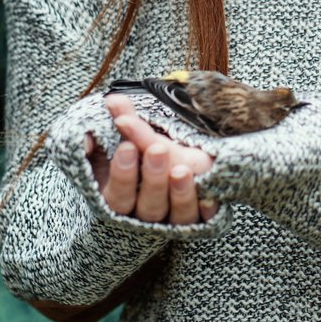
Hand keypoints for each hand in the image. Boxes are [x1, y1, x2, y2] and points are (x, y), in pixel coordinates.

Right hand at [83, 93, 218, 224]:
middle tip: (158, 150)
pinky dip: (207, 209)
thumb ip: (113, 124)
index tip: (127, 147)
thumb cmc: (138, 156)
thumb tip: (111, 102)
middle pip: (148, 208)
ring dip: (180, 194)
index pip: (117, 196)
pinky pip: (205, 219)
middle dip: (152, 179)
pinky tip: (209, 199)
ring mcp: (175, 218)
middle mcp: (146, 215)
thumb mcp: (120, 143)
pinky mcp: (200, 218)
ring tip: (182, 171)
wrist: (169, 167)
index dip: (122, 174)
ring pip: (178, 215)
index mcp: (120, 198)